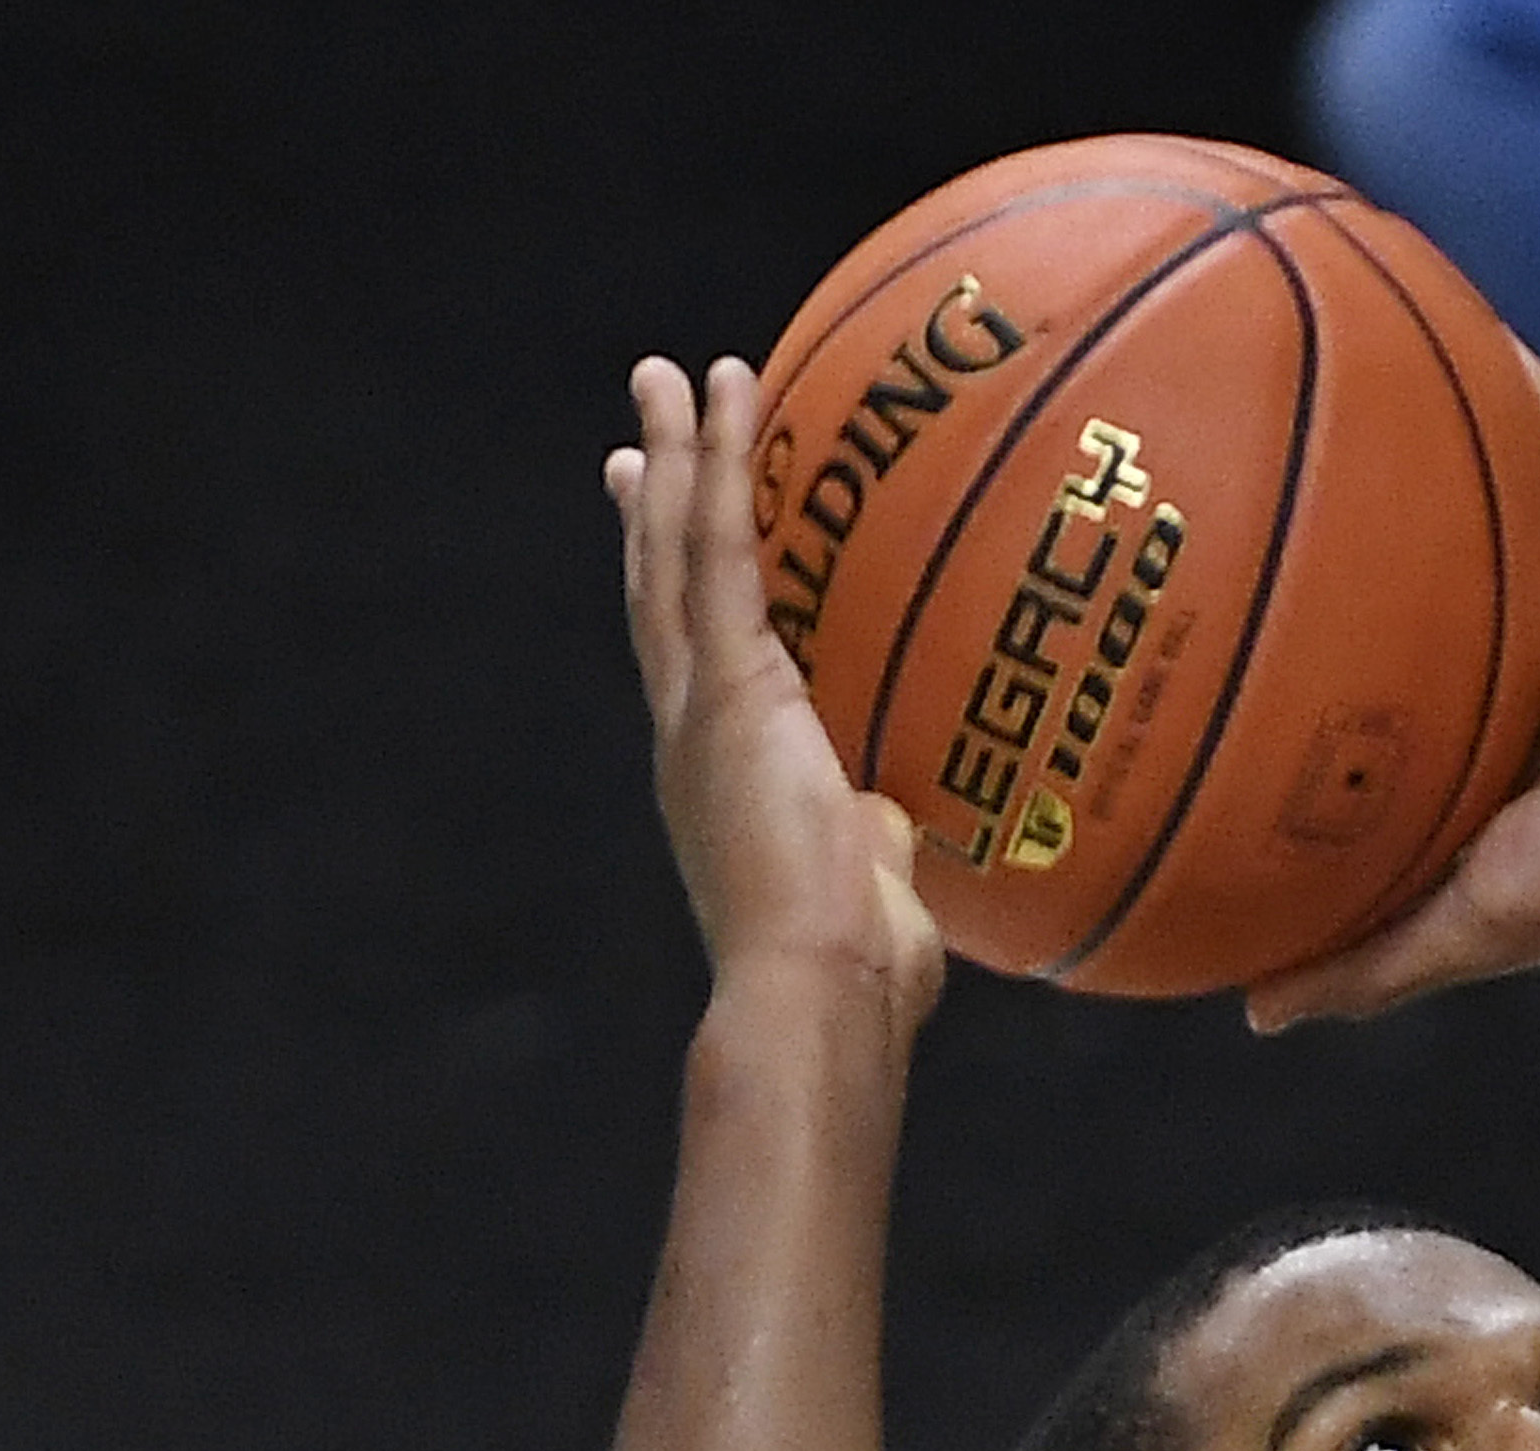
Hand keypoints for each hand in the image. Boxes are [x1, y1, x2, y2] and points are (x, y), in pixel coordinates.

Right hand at [608, 356, 943, 1043]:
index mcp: (720, 765)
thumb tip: (895, 819)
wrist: (817, 990)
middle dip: (654, 496)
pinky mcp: (730, 687)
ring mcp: (701, 701)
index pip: (691, 651)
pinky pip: (719, 552)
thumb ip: (873, 835)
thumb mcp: (868, 880)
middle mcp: (691, 724)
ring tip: (673, 373)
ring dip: (679, 454)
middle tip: (644, 418)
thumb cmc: (856, 966)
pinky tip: (719, 398)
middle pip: (660, 583)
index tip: (657, 517)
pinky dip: (717, 468)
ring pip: (676, 550)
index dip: (669, 579)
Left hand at [1248, 360, 1539, 1025]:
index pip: (1376, 670)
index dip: (1307, 634)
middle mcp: (1510, 645)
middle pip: (1405, 558)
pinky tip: (1443, 306)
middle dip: (1338, 509)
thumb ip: (1364, 964)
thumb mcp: (1458, 929)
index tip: (1209, 604)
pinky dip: (1513, 377)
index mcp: (1476, 732)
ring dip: (1417, 417)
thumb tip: (1253, 1011)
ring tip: (1325, 343)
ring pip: (1470, 484)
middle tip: (1232, 458)